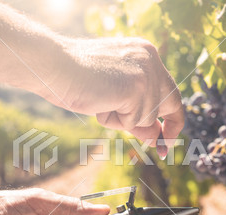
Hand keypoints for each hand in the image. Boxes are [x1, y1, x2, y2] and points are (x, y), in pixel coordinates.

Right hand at [44, 37, 183, 146]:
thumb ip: (135, 110)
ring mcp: (145, 73)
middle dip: (163, 130)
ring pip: (147, 117)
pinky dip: (116, 121)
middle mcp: (151, 59)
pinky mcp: (136, 88)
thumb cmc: (75, 78)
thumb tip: (156, 137)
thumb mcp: (113, 96)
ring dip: (123, 121)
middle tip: (162, 150)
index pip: (169, 90)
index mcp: (144, 54)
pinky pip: (133, 121)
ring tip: (101, 103)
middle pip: (169, 104)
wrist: (54, 65)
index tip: (167, 138)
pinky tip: (100, 103)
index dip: (172, 117)